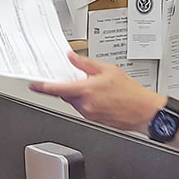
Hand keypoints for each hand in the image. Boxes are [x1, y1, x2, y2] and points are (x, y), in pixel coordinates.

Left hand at [30, 52, 166, 132]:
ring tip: (97, 88)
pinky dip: (86, 101)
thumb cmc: (131, 93)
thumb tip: (72, 57)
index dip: (43, 87)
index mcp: (86, 91)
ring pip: (74, 102)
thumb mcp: (108, 70)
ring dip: (78, 93)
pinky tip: (100, 97)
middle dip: (68, 85)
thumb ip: (86, 63)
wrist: (144, 112)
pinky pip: (82, 108)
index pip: (57, 89)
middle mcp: (85, 105)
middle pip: (65, 94)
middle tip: (80, 78)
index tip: (34, 85)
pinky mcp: (93, 120)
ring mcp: (88, 114)